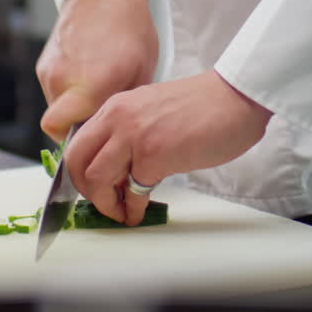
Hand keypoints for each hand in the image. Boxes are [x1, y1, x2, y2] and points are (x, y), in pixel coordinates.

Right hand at [36, 0, 157, 143]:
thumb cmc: (130, 28)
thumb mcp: (142, 71)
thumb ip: (123, 106)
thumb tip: (118, 131)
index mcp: (92, 87)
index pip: (74, 138)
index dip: (86, 142)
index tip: (99, 139)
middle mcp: (64, 82)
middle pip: (61, 126)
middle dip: (77, 126)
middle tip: (98, 115)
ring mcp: (50, 72)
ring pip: (56, 108)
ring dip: (73, 106)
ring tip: (95, 87)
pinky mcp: (43, 62)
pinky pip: (53, 89)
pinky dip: (67, 88)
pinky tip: (86, 72)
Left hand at [65, 70, 272, 225]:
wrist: (234, 97)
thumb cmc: (203, 106)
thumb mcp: (151, 110)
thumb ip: (129, 133)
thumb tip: (117, 169)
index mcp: (116, 107)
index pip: (78, 143)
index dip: (80, 172)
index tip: (93, 188)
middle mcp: (118, 118)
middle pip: (77, 162)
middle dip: (85, 191)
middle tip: (102, 204)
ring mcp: (134, 136)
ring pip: (96, 179)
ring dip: (105, 204)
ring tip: (121, 212)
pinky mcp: (154, 155)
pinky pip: (132, 192)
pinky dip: (132, 210)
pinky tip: (138, 214)